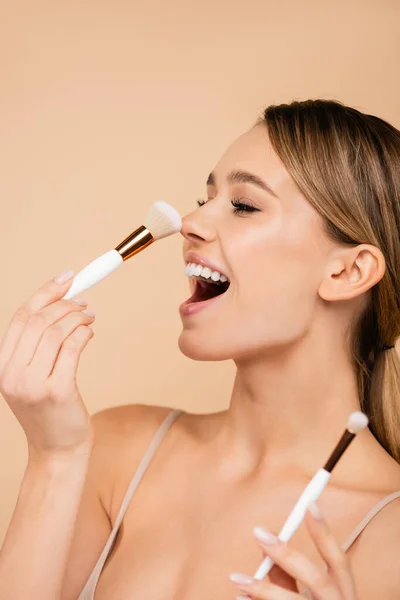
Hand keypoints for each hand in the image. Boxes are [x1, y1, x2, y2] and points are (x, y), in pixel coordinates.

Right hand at [0, 271, 95, 460]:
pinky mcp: (57, 391)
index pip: (21, 317)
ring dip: (78, 317)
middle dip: (65, 304)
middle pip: (39, 321)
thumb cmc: (50, 411)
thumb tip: (62, 302)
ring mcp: (32, 384)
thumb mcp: (32, 376)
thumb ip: (38, 345)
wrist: (57, 451)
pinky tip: (89, 333)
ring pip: (56, 331)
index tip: (66, 278)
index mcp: (1, 366)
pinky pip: (72, 348)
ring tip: (89, 318)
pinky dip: (83, 333)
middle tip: (84, 303)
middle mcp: (11, 374)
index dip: (45, 292)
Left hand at [230, 501, 357, 598]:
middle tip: (258, 532)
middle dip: (286, 554)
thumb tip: (265, 554)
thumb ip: (292, 580)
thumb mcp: (313, 599)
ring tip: (237, 579)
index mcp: (345, 595)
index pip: (339, 559)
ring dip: (263, 590)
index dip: (325, 532)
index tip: (308, 504)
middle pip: (316, 579)